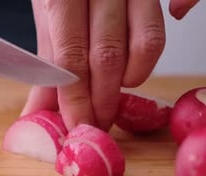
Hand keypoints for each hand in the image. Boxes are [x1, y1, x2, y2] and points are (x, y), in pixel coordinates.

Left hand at [21, 0, 199, 130]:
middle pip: (108, 55)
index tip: (77, 127)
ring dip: (131, 80)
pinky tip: (137, 65)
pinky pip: (168, 24)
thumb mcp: (48, 17)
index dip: (76, 99)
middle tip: (98, 125)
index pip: (71, 56)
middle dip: (103, 101)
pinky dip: (154, 54)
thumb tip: (38, 115)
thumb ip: (47, 64)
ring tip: (115, 91)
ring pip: (145, 44)